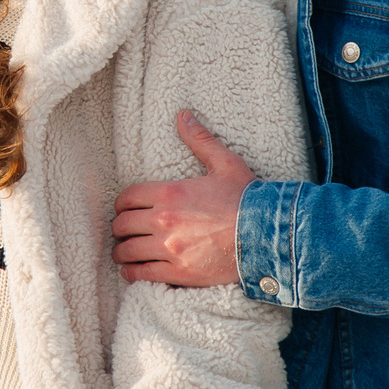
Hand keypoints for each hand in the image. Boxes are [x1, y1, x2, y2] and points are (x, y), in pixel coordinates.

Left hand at [111, 110, 248, 287]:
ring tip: (125, 252)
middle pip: (122, 224)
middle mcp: (164, 220)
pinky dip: (131, 273)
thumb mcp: (225, 163)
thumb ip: (200, 140)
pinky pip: (140, 274)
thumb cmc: (246, 198)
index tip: (126, 209)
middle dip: (121, 227)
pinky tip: (133, 270)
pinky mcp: (177, 272)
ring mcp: (169, 248)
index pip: (127, 198)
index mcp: (170, 192)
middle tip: (125, 231)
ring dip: (122, 251)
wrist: (267, 235)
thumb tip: (183, 115)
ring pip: (126, 251)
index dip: (122, 204)